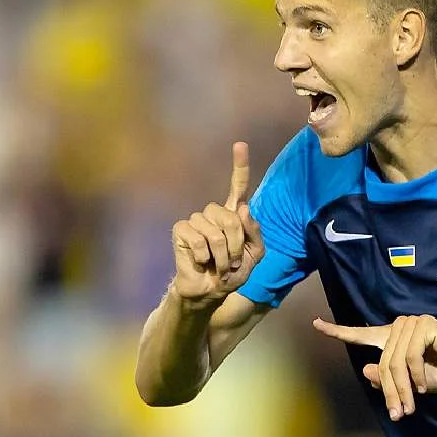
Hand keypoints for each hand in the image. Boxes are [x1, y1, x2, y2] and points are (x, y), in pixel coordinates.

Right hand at [170, 142, 264, 303]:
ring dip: (223, 254)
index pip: (238, 188)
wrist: (210, 291)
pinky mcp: (182, 230)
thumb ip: (254, 233)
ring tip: (218, 265)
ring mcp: (196, 220)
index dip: (240, 167)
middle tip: (233, 262)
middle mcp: (214, 214)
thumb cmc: (233, 273)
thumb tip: (242, 208)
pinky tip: (201, 262)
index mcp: (233, 215)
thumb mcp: (254, 255)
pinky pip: (199, 239)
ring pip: (216, 231)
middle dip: (238, 244)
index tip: (240, 145)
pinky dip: (205, 257)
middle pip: (232, 217)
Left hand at [313, 315, 436, 420]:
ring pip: (394, 361)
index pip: (362, 334)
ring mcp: (412, 324)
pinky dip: (416, 375)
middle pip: (382, 362)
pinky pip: (410, 356)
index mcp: (393, 339)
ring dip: (403, 388)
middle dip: (390, 392)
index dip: (339, 331)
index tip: (316, 324)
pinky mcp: (424, 325)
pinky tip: (425, 385)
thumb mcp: (411, 384)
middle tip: (398, 414)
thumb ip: (388, 379)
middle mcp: (400, 327)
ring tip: (413, 404)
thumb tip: (366, 371)